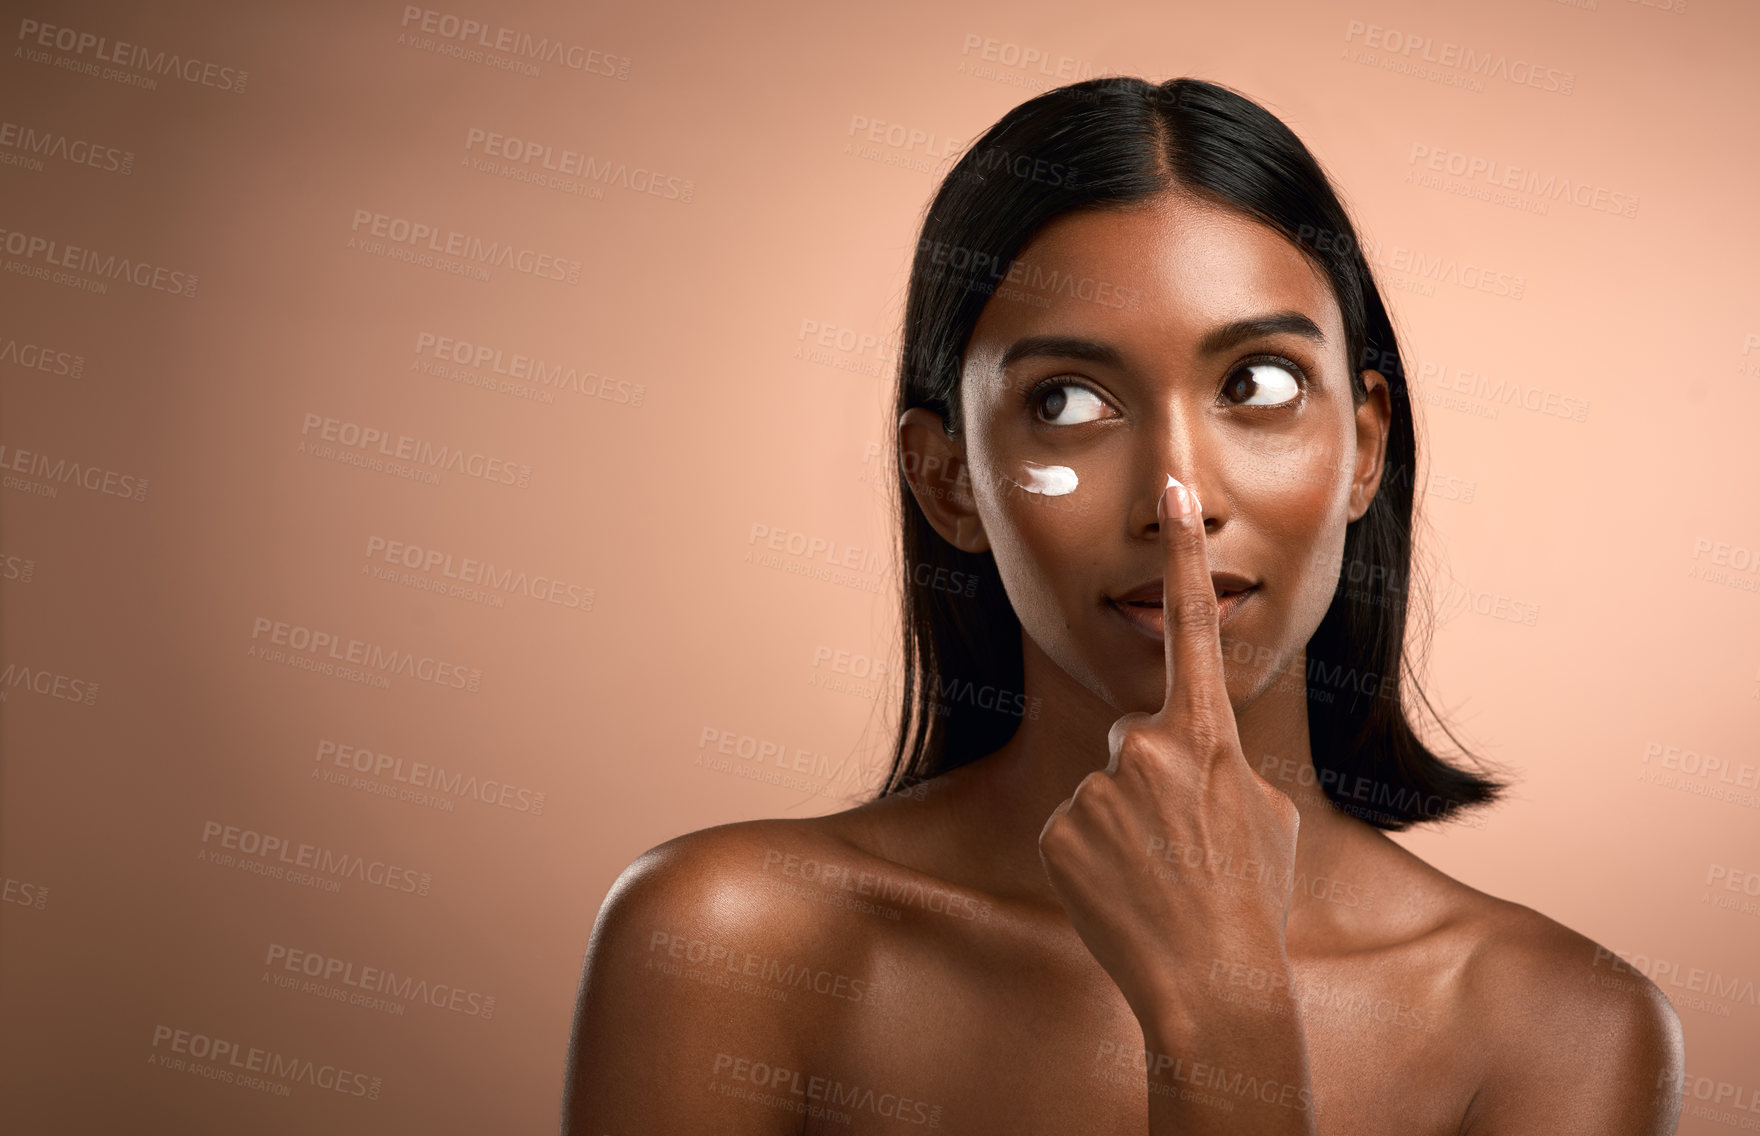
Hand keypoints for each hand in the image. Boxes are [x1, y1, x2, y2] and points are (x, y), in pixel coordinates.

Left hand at [1037, 477, 1301, 1024]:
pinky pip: (1071, 825)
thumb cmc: (1251, 900)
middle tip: (1184, 845)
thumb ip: (1222, 761)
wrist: (1213, 985)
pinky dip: (1090, 855)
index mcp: (1209, 736)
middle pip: (1135, 733)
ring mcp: (1097, 788)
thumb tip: (1189, 751)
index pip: (1192, 627)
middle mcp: (1147, 747)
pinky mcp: (1057, 828)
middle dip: (1151, 778)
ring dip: (1123, 823)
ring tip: (1156, 875)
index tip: (1173, 489)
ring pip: (1102, 785)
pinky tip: (1120, 890)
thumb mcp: (1265, 815)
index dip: (1185, 557)